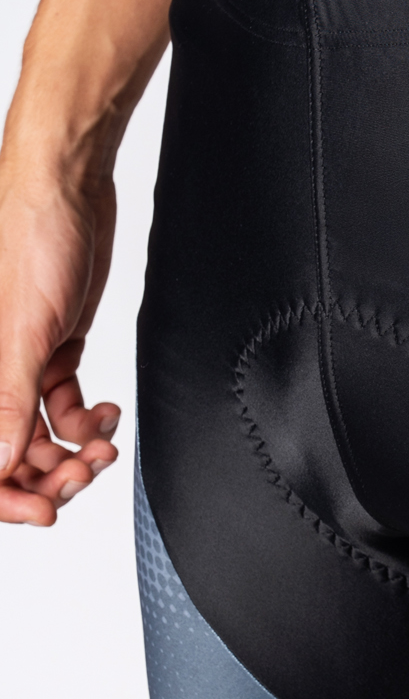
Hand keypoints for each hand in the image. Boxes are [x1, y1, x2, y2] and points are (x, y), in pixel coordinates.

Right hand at [0, 155, 119, 524]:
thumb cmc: (31, 236)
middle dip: (49, 476)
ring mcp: (20, 363)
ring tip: (105, 446)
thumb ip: (8, 402)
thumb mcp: (23, 330)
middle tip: (86, 474)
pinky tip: (108, 415)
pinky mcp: (52, 350)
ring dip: (75, 451)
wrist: (68, 187)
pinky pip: (66, 407)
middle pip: (11, 454)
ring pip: (42, 436)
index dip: (6, 494)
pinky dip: (89, 421)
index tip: (44, 511)